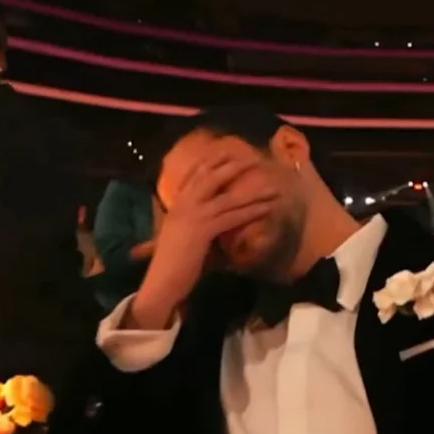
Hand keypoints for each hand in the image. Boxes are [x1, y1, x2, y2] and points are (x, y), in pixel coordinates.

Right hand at [129, 145, 282, 328]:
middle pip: (212, 177)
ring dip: (253, 192)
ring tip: (272, 187)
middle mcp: (184, 205)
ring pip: (228, 198)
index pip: (195, 175)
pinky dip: (252, 211)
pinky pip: (232, 217)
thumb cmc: (171, 263)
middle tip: (255, 159)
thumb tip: (211, 219)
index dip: (213, 162)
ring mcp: (193, 215)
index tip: (229, 152)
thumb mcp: (179, 235)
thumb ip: (192, 223)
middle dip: (234, 166)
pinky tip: (267, 209)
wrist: (161, 280)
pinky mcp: (203, 230)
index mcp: (177, 205)